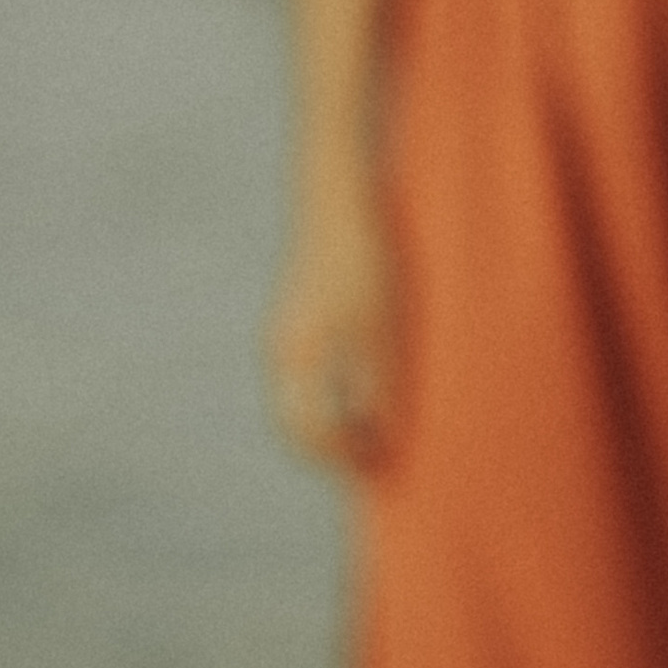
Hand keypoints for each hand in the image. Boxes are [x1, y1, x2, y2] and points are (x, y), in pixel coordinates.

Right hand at [266, 195, 397, 474]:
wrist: (341, 195)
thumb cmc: (365, 259)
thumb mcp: (380, 326)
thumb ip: (378, 383)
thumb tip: (383, 434)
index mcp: (296, 357)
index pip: (309, 431)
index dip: (343, 458)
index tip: (379, 472)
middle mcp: (284, 349)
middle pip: (299, 421)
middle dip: (333, 450)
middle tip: (376, 466)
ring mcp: (290, 331)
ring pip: (305, 397)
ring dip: (335, 423)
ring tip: (378, 436)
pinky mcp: (304, 314)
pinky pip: (312, 374)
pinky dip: (336, 396)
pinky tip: (372, 392)